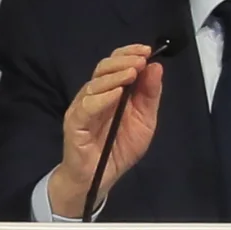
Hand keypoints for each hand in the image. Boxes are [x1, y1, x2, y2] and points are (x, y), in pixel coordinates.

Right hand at [49, 44, 163, 216]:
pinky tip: (117, 94)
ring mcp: (82, 108)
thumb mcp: (144, 121)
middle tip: (140, 60)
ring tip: (132, 73)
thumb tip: (155, 67)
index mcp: (111, 91)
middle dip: (123, 61)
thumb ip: (149, 96)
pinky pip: (86, 107)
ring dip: (115, 76)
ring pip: (94, 84)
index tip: (146, 50)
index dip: (129, 53)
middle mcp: (94, 95)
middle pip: (103, 68)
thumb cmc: (119, 149)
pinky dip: (102, 98)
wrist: (99, 179)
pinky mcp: (75, 124)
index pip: (116, 63)